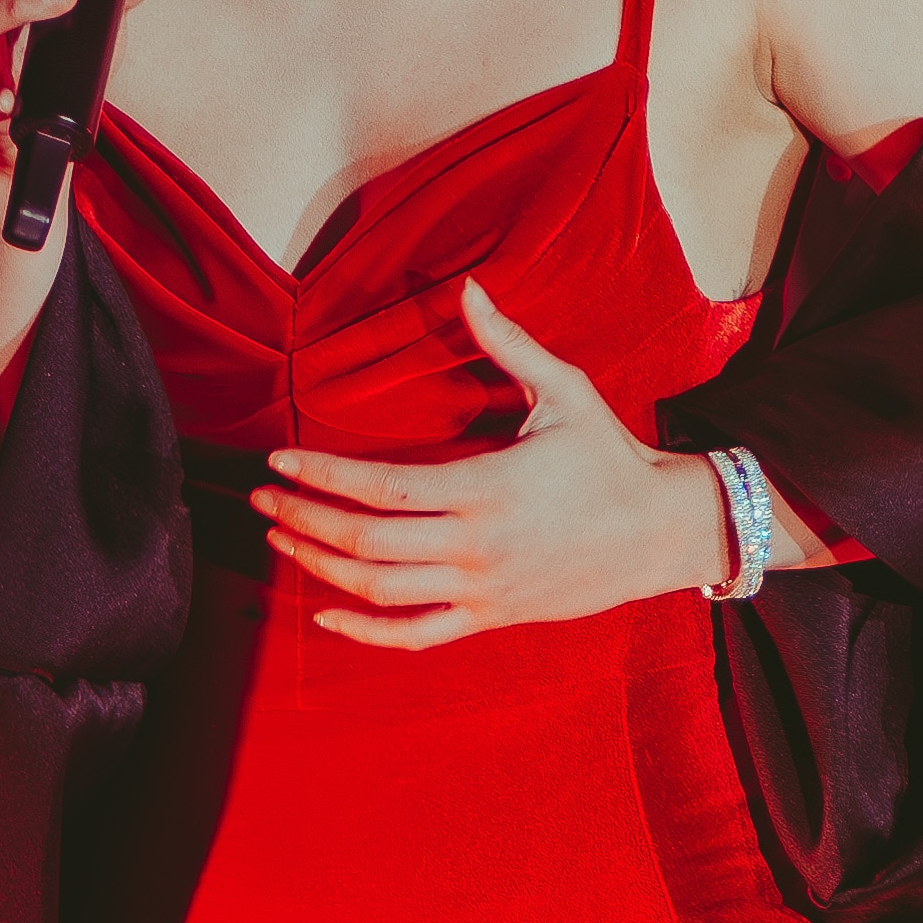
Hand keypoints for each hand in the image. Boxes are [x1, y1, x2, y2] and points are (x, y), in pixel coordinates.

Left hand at [255, 278, 735, 649]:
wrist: (660, 532)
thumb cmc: (610, 455)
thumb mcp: (565, 391)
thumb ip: (509, 343)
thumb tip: (469, 288)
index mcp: (487, 487)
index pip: (384, 487)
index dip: (322, 478)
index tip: (278, 464)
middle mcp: (478, 544)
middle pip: (368, 542)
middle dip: (304, 521)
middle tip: (262, 502)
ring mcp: (482, 588)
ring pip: (381, 591)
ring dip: (321, 567)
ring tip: (282, 541)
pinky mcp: (491, 616)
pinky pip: (416, 634)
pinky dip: (367, 632)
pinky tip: (326, 615)